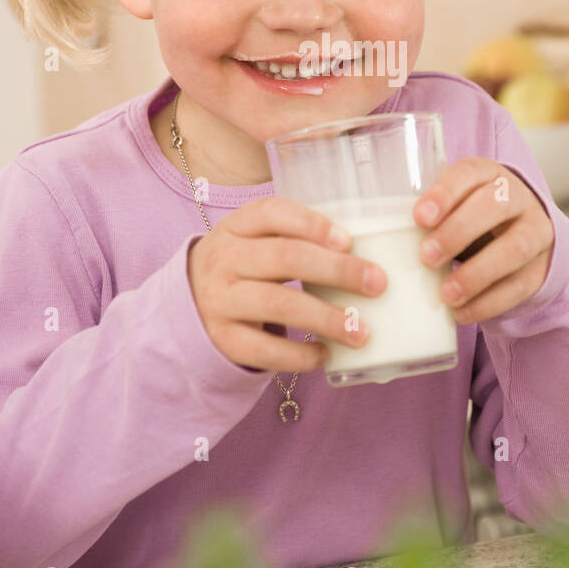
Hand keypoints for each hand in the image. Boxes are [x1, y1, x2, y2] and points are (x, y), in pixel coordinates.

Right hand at [186, 197, 386, 371]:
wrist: (191, 304)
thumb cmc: (246, 266)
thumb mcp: (257, 241)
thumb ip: (298, 239)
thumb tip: (365, 257)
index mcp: (237, 226)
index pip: (272, 212)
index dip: (312, 224)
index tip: (348, 240)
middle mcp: (224, 259)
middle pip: (284, 258)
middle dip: (336, 270)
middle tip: (377, 283)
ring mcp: (220, 300)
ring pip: (277, 304)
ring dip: (326, 319)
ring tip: (361, 332)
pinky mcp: (223, 338)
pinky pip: (264, 349)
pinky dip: (300, 355)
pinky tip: (325, 354)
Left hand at [412, 159, 554, 323]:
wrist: (521, 234)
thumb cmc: (470, 217)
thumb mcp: (454, 205)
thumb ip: (429, 213)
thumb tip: (383, 238)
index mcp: (488, 174)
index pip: (470, 172)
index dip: (445, 193)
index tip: (419, 217)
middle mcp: (518, 198)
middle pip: (495, 206)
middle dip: (458, 232)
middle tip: (426, 257)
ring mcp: (536, 232)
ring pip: (515, 248)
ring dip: (477, 274)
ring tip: (446, 294)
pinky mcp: (541, 268)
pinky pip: (520, 286)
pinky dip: (489, 302)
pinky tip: (461, 312)